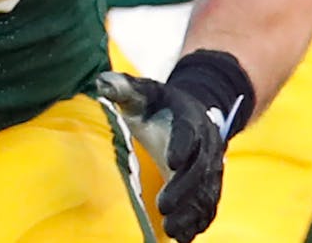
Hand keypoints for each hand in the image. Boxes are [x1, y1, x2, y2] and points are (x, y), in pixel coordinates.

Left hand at [96, 71, 226, 242]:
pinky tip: (184, 237)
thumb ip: (123, 87)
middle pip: (198, 167)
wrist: (190, 112)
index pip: (188, 130)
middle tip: (163, 207)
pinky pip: (209, 204)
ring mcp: (210, 165)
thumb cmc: (157, 104)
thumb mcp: (142, 92)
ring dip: (191, 212)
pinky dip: (199, 221)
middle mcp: (206, 143)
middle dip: (183, 188)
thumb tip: (101, 83)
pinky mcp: (209, 184)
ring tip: (172, 231)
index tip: (170, 160)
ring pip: (205, 190)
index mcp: (189, 117)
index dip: (181, 144)